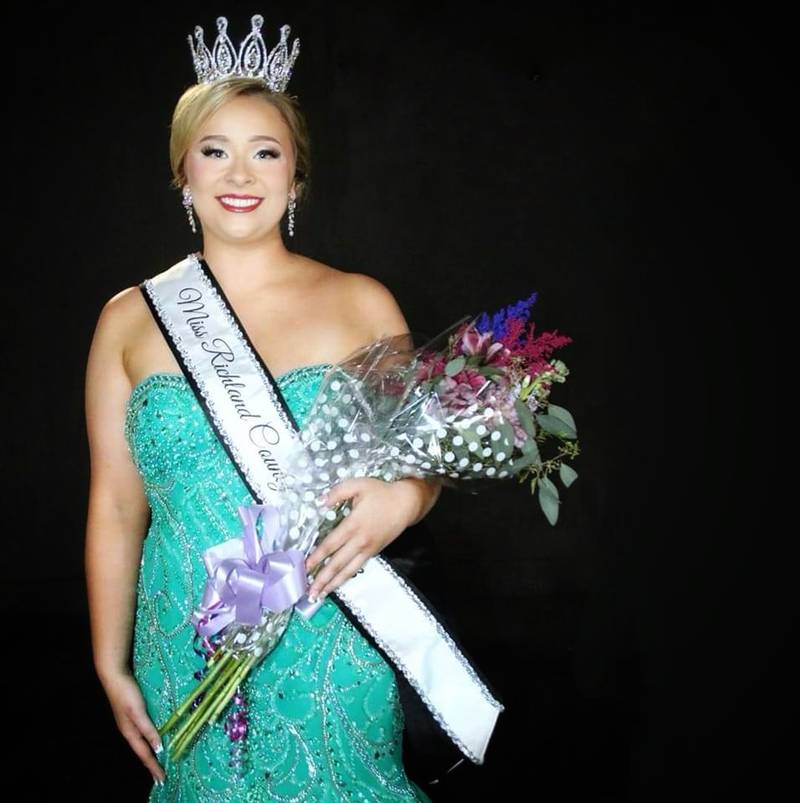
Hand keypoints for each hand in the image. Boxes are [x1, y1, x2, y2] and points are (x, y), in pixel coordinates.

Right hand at [100, 668, 165, 785]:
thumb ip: (147, 729)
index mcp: (129, 732)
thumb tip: (157, 748)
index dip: (153, 766)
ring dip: (151, 752)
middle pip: (142, 751)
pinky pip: (143, 731)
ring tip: (159, 760)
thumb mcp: (137, 711)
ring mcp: (130, 721)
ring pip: (142, 742)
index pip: (144, 754)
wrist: (114, 674)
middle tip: (161, 776)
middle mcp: (129, 729)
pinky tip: (155, 737)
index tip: (161, 780)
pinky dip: (150, 738)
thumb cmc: (126, 692)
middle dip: (151, 764)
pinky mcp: (132, 712)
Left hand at [304, 477, 422, 601]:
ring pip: (348, 570)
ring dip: (333, 584)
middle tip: (309, 592)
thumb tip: (320, 502)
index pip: (331, 544)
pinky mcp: (374, 552)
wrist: (406, 503)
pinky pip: (357, 568)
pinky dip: (346, 577)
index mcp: (353, 524)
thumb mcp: (358, 484)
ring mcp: (368, 549)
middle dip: (322, 578)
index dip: (317, 557)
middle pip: (338, 563)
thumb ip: (337, 492)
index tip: (304, 566)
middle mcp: (360, 540)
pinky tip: (337, 583)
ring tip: (320, 595)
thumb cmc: (381, 493)